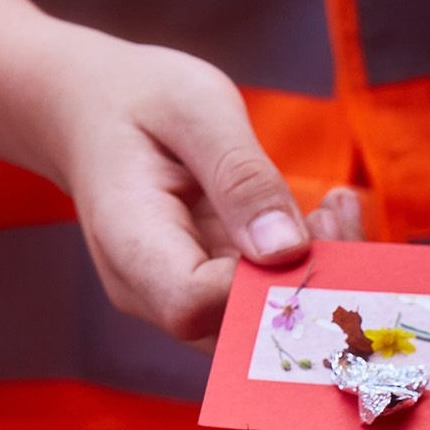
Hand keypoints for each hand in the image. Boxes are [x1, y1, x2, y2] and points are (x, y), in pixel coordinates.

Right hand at [43, 36, 349, 342]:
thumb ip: (240, 177)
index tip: (309, 229)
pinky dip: (307, 269)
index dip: (261, 285)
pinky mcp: (209, 296)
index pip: (196, 303)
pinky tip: (324, 218)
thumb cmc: (138, 100)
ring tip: (333, 210)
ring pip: (260, 325)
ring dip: (317, 278)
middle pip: (236, 328)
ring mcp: (178, 301)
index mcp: (129, 243)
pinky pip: (264, 303)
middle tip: (336, 213)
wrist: (93, 112)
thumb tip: (286, 249)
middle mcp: (149, 290)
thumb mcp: (195, 109)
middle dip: (307, 283)